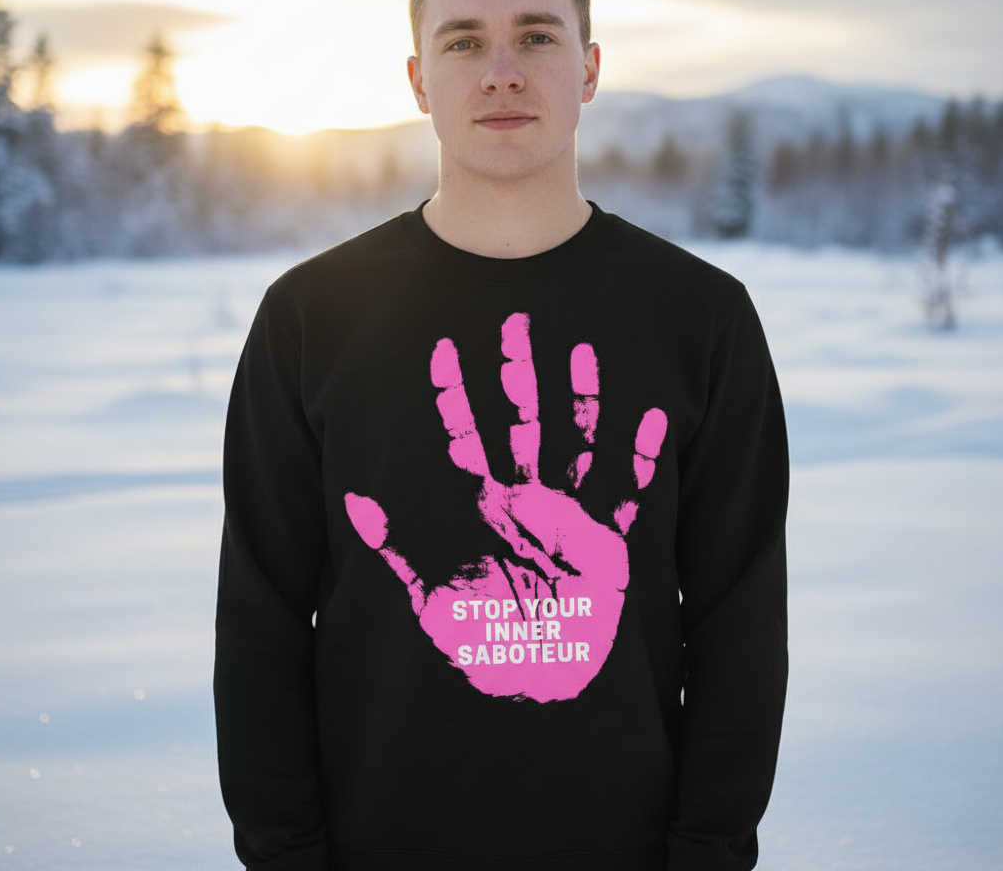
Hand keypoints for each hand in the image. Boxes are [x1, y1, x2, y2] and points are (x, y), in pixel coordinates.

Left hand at [345, 312, 666, 702]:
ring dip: (580, 399)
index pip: (463, 436)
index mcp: (484, 508)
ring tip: (582, 349)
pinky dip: (641, 458)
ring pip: (575, 442)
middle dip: (517, 373)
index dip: (450, 394)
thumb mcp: (427, 593)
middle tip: (514, 319)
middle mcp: (527, 501)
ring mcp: (568, 518)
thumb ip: (395, 546)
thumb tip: (351, 500)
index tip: (441, 347)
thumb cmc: (475, 642)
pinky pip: (627, 493)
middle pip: (521, 422)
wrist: (527, 682)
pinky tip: (651, 417)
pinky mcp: (605, 545)